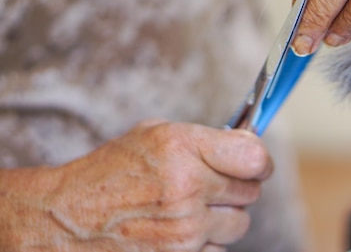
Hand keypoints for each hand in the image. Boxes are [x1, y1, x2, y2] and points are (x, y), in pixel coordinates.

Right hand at [43, 121, 271, 251]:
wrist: (66, 219)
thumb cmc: (111, 172)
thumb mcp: (155, 134)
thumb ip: (207, 139)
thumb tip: (250, 146)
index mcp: (181, 147)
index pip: (254, 157)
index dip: (259, 161)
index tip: (255, 164)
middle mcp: (186, 188)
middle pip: (251, 192)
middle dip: (237, 186)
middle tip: (212, 184)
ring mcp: (184, 229)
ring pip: (240, 224)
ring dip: (224, 216)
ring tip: (193, 209)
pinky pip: (220, 249)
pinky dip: (207, 242)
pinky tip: (181, 230)